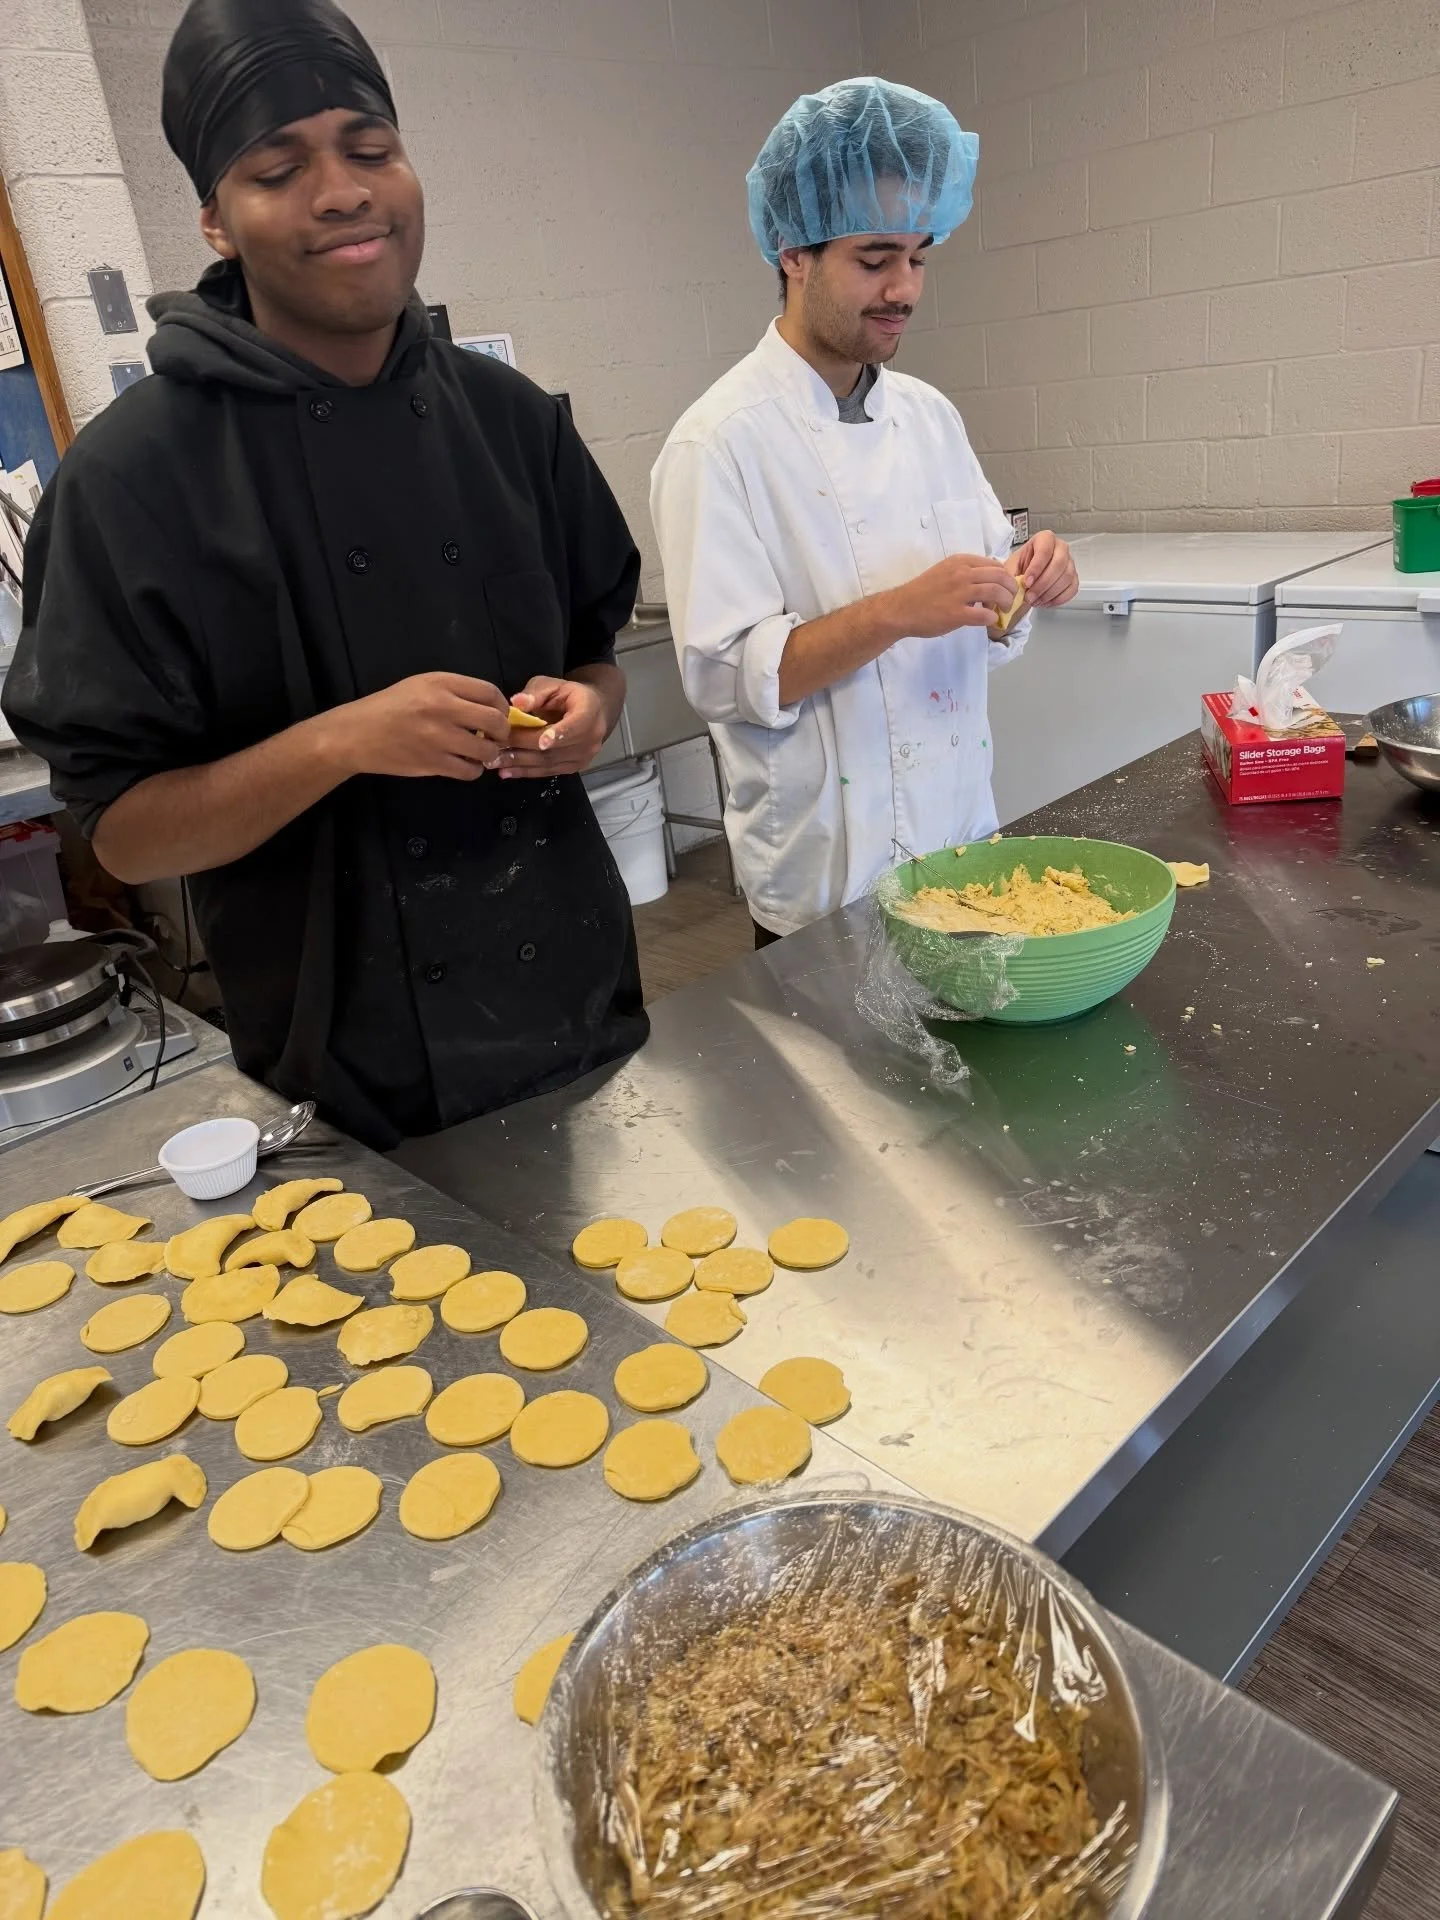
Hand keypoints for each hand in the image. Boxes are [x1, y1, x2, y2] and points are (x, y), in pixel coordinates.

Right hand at [322, 672, 510, 780]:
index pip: (490, 691)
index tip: (500, 714)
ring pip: (486, 750)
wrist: (356, 734)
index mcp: (441, 684)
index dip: (502, 705)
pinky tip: (465, 764)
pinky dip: (474, 770)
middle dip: (502, 731)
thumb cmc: (390, 707)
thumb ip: (456, 692)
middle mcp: (442, 708)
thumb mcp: (421, 685)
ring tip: (480, 751)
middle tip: (495, 736)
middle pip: (495, 721)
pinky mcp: (433, 763)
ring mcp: (438, 738)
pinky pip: (470, 771)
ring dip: (490, 753)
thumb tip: (491, 707)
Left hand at [494, 676, 611, 778]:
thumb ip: (536, 693)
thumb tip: (517, 703)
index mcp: (589, 712)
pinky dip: (526, 772)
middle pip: (555, 748)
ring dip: (520, 763)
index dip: (559, 734)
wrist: (591, 712)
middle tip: (496, 748)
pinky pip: (548, 772)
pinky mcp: (573, 767)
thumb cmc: (567, 695)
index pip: (576, 725)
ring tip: (495, 762)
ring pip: (549, 763)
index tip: (541, 742)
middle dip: (524, 748)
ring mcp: (583, 756)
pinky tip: (506, 771)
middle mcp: (591, 738)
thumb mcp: (553, 685)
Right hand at [885, 555, 1020, 637]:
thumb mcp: (944, 572)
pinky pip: (984, 615)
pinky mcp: (956, 614)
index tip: (1004, 587)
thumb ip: (965, 573)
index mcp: (960, 562)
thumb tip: (986, 581)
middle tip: (1010, 600)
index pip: (994, 564)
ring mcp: (959, 593)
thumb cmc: (922, 592)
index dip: (1005, 576)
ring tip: (1004, 610)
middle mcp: (962, 574)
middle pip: (1000, 576)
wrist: (900, 609)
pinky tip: (990, 621)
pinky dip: (993, 618)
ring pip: (996, 592)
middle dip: (1011, 588)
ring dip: (1006, 602)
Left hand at [1011, 529, 1077, 607]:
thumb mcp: (1011, 566)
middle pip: (1059, 564)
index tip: (1026, 582)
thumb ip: (1010, 574)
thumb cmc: (1021, 566)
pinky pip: (1072, 588)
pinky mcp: (1074, 577)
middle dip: (1043, 584)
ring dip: (1049, 593)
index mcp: (1045, 539)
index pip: (1045, 550)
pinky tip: (1045, 602)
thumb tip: (1012, 585)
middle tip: (1030, 596)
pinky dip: (1058, 599)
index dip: (1036, 568)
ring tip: (1035, 601)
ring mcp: (1069, 562)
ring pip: (1066, 577)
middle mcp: (1060, 548)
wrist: (1027, 575)